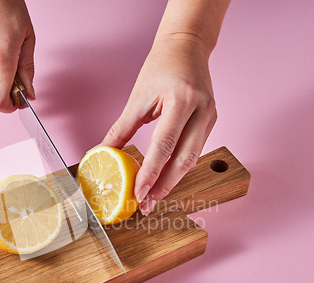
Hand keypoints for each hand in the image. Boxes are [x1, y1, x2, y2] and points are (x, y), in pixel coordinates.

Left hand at [102, 34, 216, 215]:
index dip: (151, 173)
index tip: (139, 194)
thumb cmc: (161, 67)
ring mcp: (210, 118)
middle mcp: (201, 111)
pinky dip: (179, 167)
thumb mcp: (138, 97)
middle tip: (147, 205)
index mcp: (181, 101)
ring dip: (172, 181)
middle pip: (184, 160)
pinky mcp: (211, 122)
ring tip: (154, 198)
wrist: (186, 47)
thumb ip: (122, 129)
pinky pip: (195, 151)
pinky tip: (166, 179)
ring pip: (192, 159)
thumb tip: (102, 152)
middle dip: (165, 187)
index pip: (164, 146)